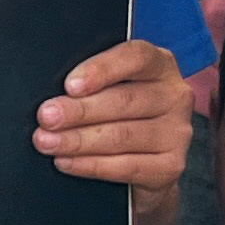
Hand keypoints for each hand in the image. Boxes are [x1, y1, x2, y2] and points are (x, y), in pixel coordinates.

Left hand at [35, 36, 193, 190]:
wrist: (143, 164)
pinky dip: (91, 165)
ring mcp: (177, 132)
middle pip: (124, 100)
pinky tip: (66, 161)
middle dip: (79, 110)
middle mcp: (174, 95)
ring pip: (122, 135)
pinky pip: (126, 166)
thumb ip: (91, 83)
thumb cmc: (118, 116)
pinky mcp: (171, 166)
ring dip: (78, 140)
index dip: (101, 70)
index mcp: (159, 65)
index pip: (135, 57)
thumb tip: (52, 94)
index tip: (70, 85)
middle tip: (46, 117)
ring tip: (47, 142)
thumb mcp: (109, 89)